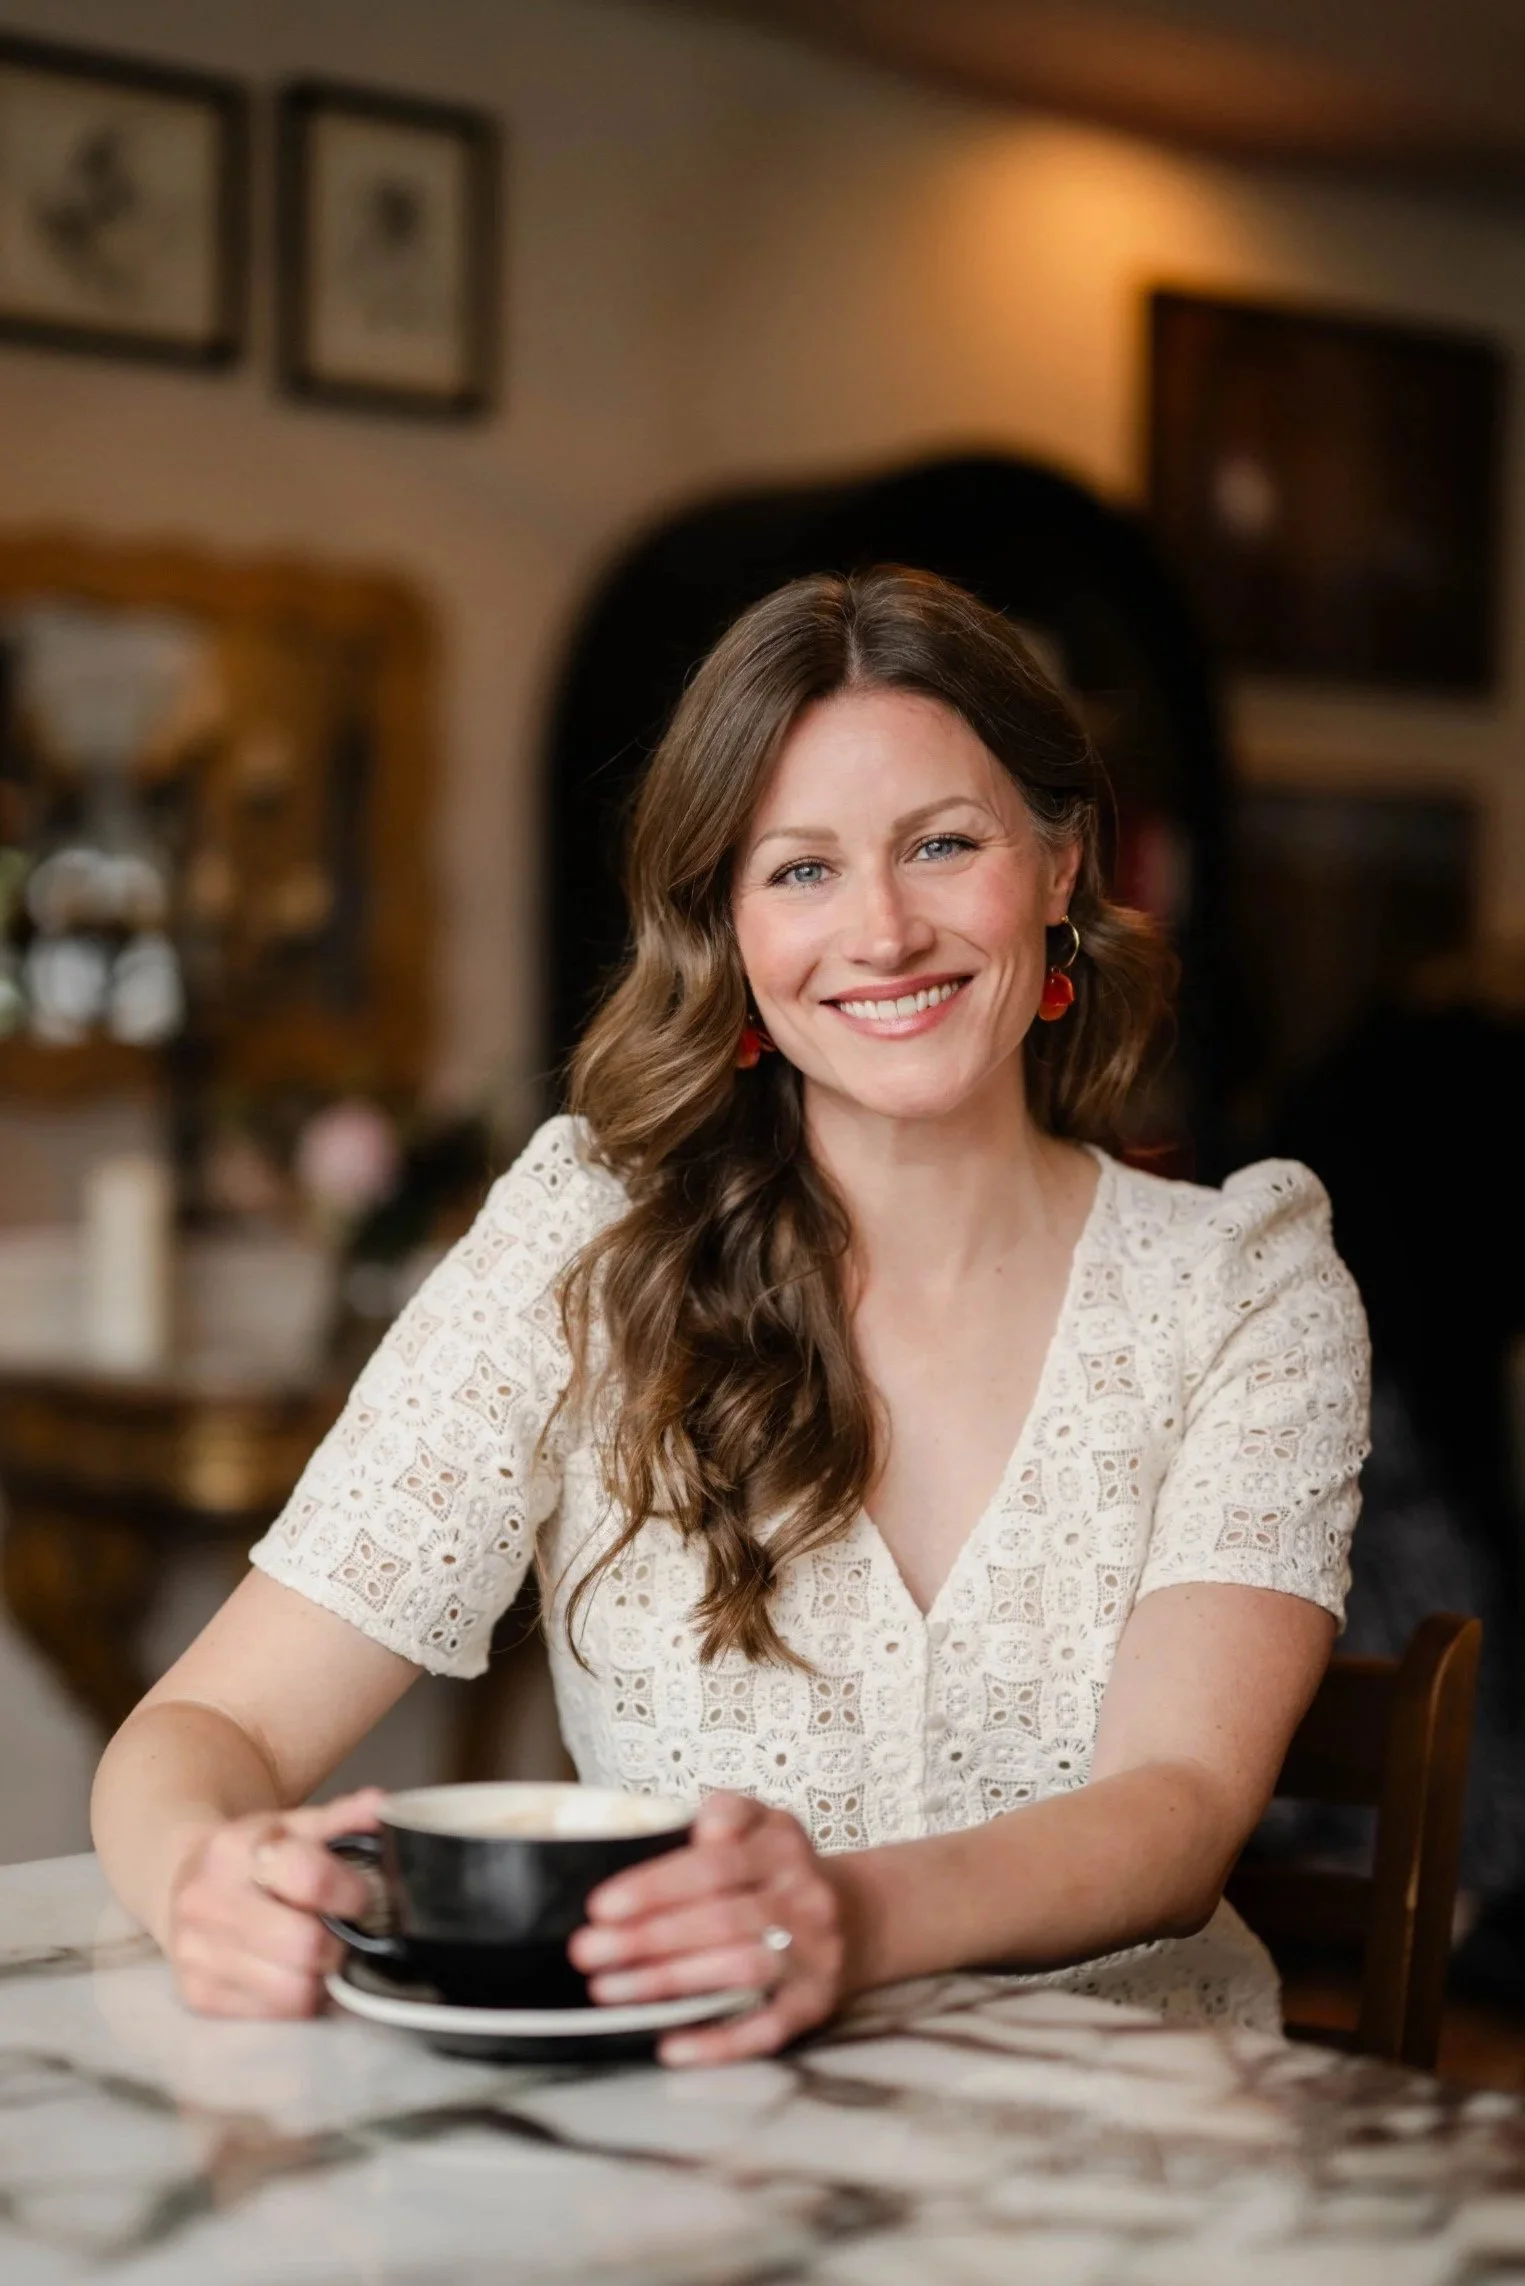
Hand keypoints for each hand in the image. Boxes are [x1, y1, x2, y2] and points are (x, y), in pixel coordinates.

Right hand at [166, 1789, 385, 2018]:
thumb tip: (382, 1806)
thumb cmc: (252, 1855)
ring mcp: (195, 1953)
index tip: (360, 1897)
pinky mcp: (197, 1996)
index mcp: (232, 1849)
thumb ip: (341, 1817)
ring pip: (293, 1991)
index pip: (310, 1879)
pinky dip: (297, 2001)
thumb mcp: (292, 1825)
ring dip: (320, 1978)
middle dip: (339, 1943)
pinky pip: (274, 2016)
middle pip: (305, 1945)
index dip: (350, 1893)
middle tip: (344, 1934)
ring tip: (320, 1955)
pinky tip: (294, 1974)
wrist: (183, 1883)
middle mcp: (205, 1902)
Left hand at [568, 1792, 846, 2065]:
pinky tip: (670, 2044)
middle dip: (648, 1937)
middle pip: (723, 1918)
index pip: (716, 1863)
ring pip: (743, 1969)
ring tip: (610, 1989)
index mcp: (782, 1843)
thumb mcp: (759, 1824)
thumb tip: (692, 1830)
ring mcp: (815, 1952)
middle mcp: (805, 1896)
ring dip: (671, 1982)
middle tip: (587, 1951)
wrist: (859, 1915)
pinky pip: (769, 2027)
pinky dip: (719, 2040)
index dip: (657, 1885)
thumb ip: (724, 1815)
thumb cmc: (778, 1871)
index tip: (601, 1905)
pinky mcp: (817, 2002)